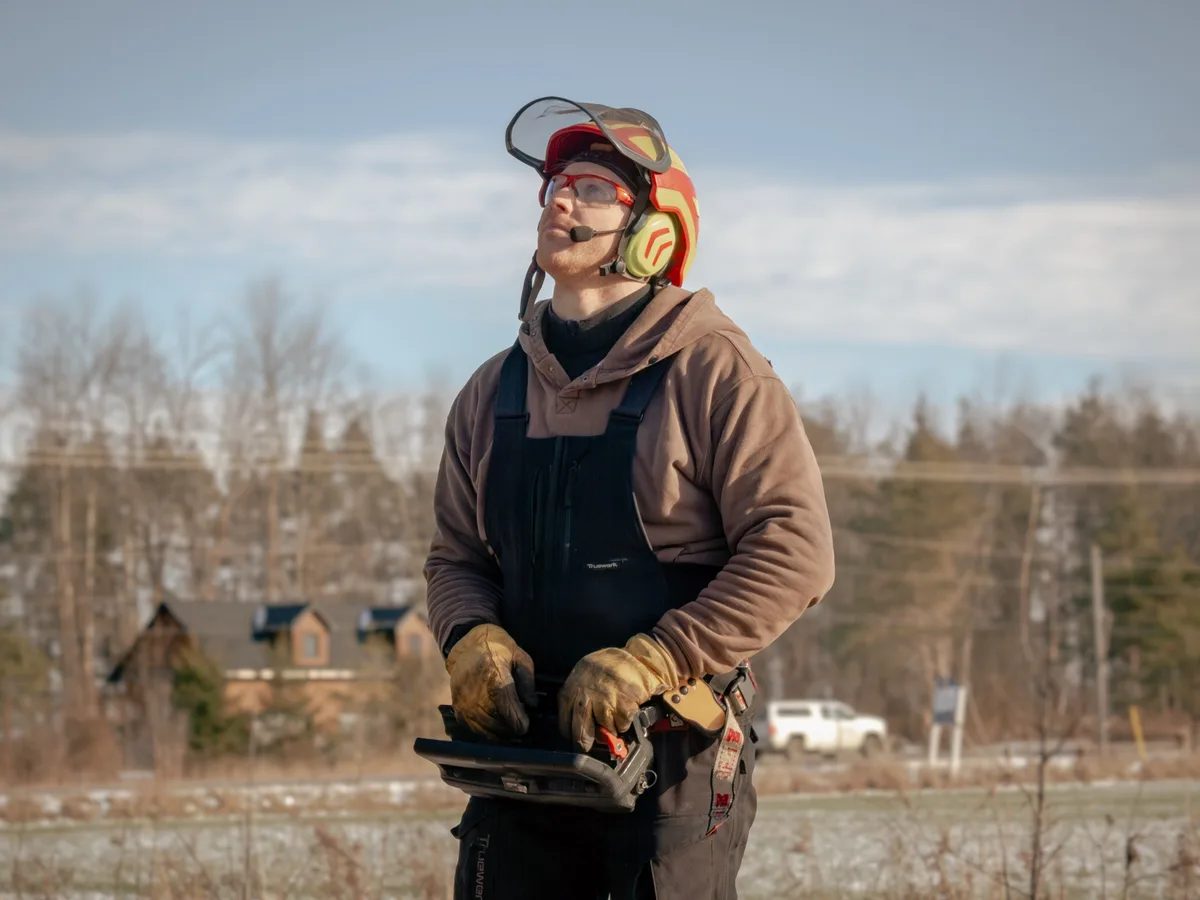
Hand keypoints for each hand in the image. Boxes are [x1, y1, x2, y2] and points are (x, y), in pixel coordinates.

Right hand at [444, 624, 537, 740]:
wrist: (469, 646)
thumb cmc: (499, 650)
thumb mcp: (520, 658)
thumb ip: (527, 682)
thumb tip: (532, 706)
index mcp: (494, 676)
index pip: (506, 709)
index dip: (519, 721)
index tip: (526, 724)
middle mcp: (475, 692)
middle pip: (497, 723)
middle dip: (512, 729)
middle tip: (521, 726)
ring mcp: (464, 702)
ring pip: (485, 730)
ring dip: (501, 733)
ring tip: (511, 729)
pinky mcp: (458, 709)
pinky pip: (474, 729)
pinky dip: (487, 733)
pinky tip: (497, 729)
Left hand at [558, 633, 679, 751]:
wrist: (636, 656)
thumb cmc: (608, 666)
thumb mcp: (584, 673)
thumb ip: (577, 695)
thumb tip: (573, 722)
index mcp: (573, 688)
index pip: (564, 721)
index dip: (570, 732)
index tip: (574, 736)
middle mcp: (587, 696)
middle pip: (580, 733)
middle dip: (584, 742)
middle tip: (588, 744)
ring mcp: (605, 702)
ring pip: (603, 729)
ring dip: (609, 727)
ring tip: (613, 714)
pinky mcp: (624, 707)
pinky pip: (621, 726)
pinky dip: (624, 722)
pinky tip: (625, 709)